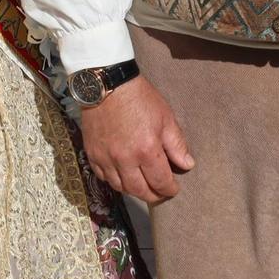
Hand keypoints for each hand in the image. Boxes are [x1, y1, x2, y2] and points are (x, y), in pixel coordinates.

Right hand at [78, 77, 193, 204]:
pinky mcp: (91, 153)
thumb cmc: (140, 98)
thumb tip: (187, 165)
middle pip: (139, 191)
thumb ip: (177, 144)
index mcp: (146, 150)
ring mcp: (105, 158)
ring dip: (133, 190)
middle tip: (159, 193)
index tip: (173, 188)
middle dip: (152, 195)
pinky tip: (122, 174)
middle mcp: (124, 159)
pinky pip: (102, 177)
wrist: (107, 84)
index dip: (170, 189)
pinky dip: (114, 180)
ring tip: (142, 185)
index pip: (160, 182)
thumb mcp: (165, 117)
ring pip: (119, 187)